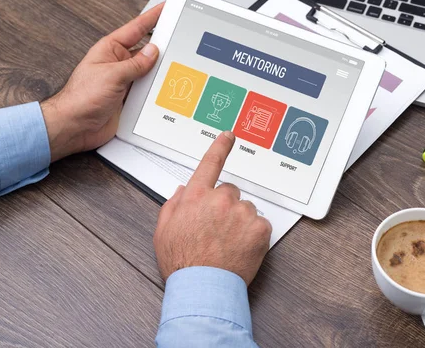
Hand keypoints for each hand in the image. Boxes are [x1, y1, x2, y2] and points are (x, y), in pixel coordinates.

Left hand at [41, 3, 163, 161]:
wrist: (74, 126)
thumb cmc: (81, 98)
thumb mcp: (112, 75)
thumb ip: (135, 63)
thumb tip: (153, 52)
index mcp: (110, 49)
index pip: (136, 28)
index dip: (152, 17)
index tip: (166, 8)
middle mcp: (119, 64)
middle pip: (147, 51)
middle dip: (162, 48)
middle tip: (180, 41)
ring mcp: (125, 82)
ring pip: (150, 73)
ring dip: (160, 74)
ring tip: (175, 68)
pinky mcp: (129, 99)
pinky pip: (148, 91)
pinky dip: (157, 91)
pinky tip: (166, 89)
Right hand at [153, 131, 272, 284]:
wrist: (203, 288)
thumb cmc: (182, 262)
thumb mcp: (164, 231)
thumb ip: (174, 205)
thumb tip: (184, 192)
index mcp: (196, 196)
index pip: (210, 164)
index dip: (220, 147)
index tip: (229, 136)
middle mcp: (221, 199)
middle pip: (230, 191)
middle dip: (226, 205)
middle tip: (218, 229)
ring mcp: (242, 213)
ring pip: (246, 209)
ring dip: (240, 221)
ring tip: (228, 243)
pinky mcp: (260, 228)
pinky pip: (260, 224)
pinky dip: (254, 235)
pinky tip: (240, 248)